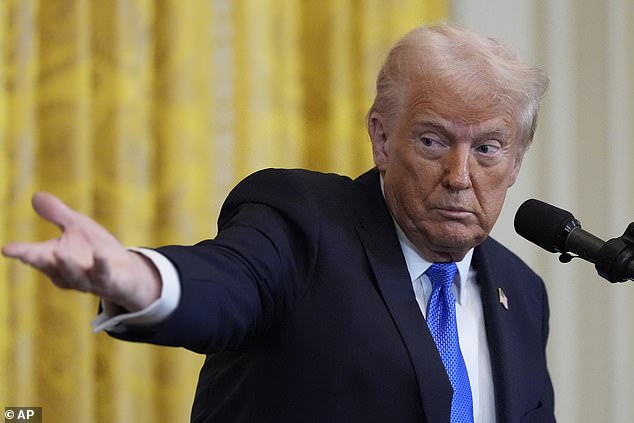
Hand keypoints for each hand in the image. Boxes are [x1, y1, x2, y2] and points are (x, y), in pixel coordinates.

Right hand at [2, 192, 160, 310]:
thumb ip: (57, 214)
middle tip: (28, 255)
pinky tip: (101, 254)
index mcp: (56, 260)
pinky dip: (102, 266)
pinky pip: (105, 277)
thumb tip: (35, 196)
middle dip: (40, 262)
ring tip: (59, 253)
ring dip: (68, 266)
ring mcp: (89, 281)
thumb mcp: (77, 227)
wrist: (126, 274)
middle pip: (52, 268)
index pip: (35, 256)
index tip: (7, 249)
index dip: (21, 253)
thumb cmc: (95, 249)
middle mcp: (69, 274)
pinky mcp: (111, 283)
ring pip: (75, 277)